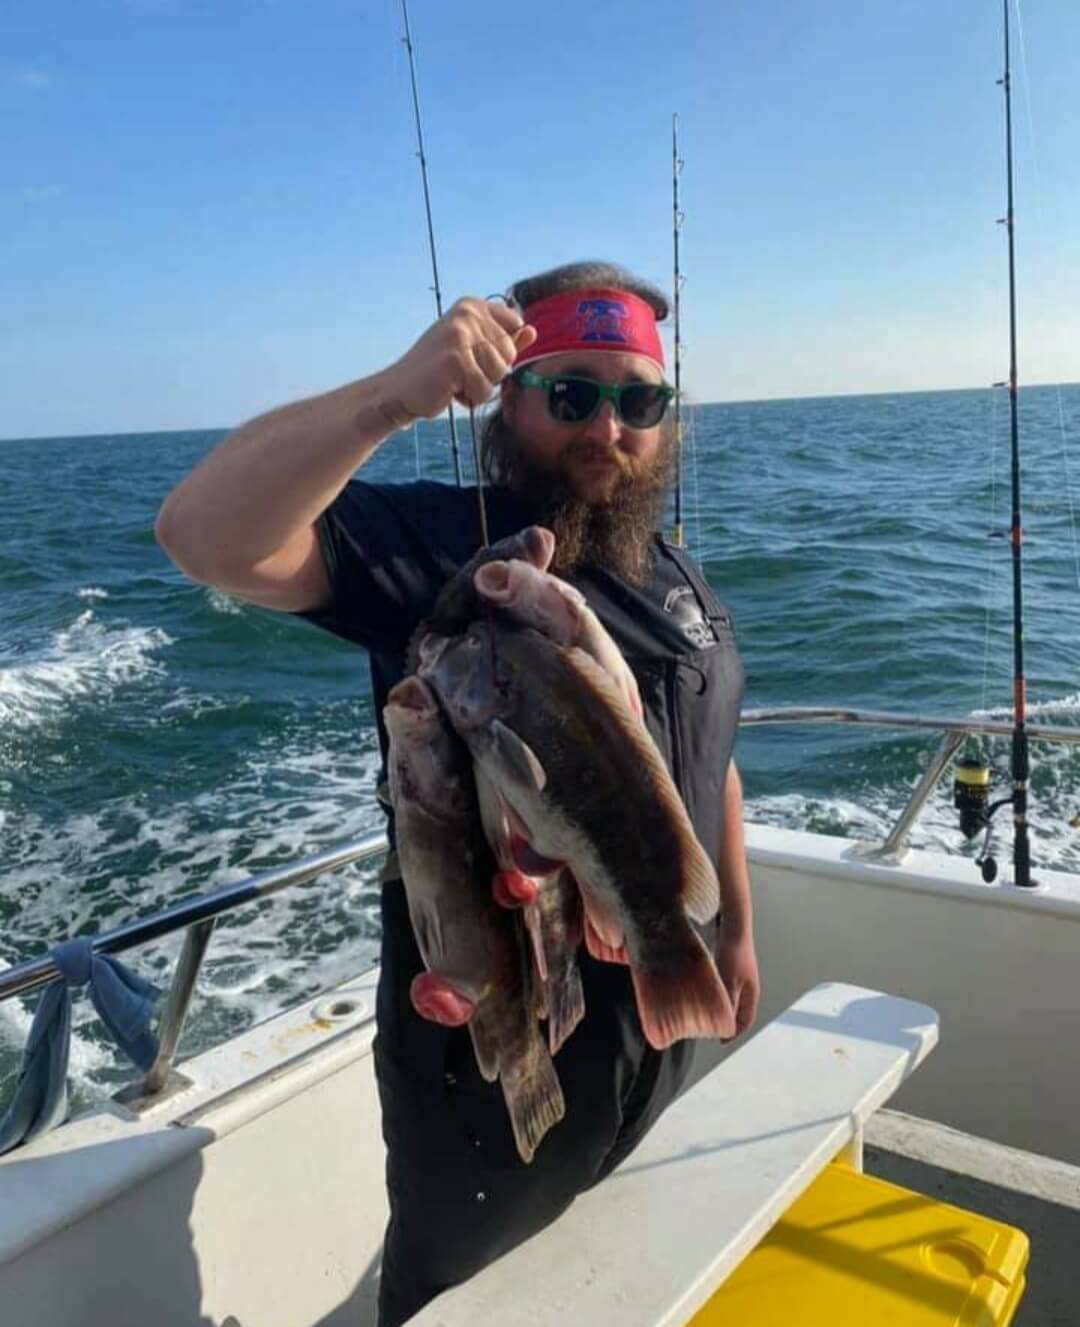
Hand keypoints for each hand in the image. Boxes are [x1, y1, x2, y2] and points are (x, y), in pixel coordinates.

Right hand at [380, 298, 537, 419]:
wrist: (399, 390)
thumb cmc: (438, 371)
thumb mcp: (473, 349)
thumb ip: (503, 340)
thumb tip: (532, 331)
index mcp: (472, 305)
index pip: (515, 327)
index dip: (499, 351)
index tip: (472, 353)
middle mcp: (467, 313)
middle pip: (509, 354)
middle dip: (490, 372)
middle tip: (459, 371)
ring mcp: (461, 335)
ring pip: (499, 374)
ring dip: (479, 386)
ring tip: (453, 380)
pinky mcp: (456, 359)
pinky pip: (484, 390)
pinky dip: (469, 398)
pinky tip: (448, 389)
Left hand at [715, 928, 759, 1036]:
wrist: (735, 928)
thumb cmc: (733, 955)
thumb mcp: (729, 983)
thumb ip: (728, 1004)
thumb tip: (725, 1023)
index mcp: (751, 994)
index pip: (745, 1020)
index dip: (734, 1032)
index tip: (722, 1041)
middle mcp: (749, 987)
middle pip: (739, 1011)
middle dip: (728, 1022)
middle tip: (714, 1030)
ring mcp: (742, 977)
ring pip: (732, 999)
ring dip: (723, 1008)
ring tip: (709, 1014)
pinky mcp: (733, 967)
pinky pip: (726, 988)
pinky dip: (719, 995)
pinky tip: (707, 994)